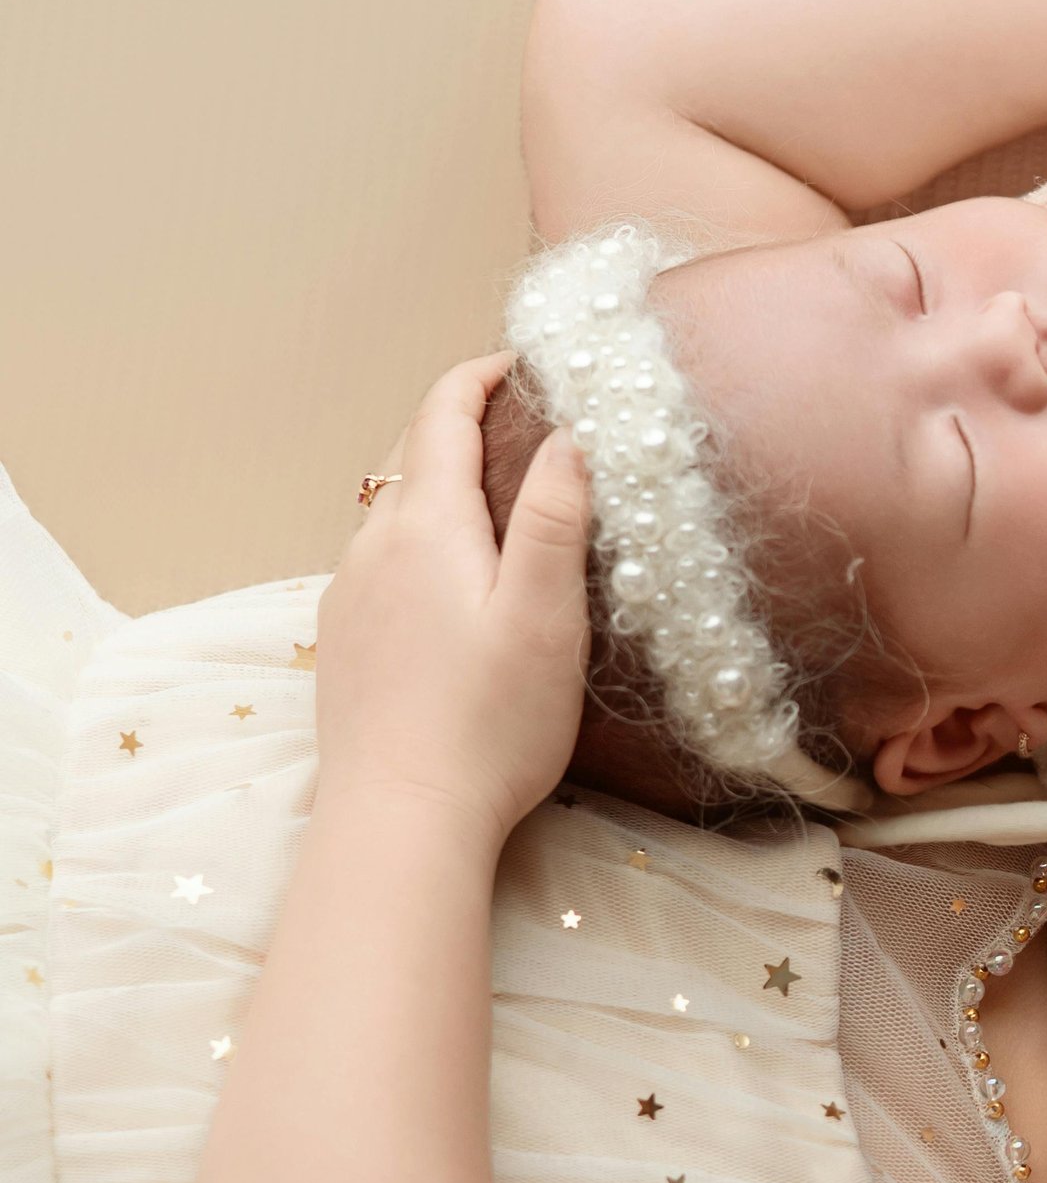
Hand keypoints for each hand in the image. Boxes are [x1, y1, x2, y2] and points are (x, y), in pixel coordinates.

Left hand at [315, 355, 590, 849]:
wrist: (402, 817)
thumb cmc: (490, 724)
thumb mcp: (545, 615)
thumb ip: (554, 517)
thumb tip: (568, 433)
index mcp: (427, 527)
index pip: (442, 414)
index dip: (480, 376)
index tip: (521, 364)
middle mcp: (374, 548)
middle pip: (413, 458)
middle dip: (462, 428)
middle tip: (521, 429)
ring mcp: (349, 596)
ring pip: (393, 514)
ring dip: (440, 491)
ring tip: (496, 509)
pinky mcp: (343, 644)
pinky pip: (378, 567)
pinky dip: (416, 548)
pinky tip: (450, 589)